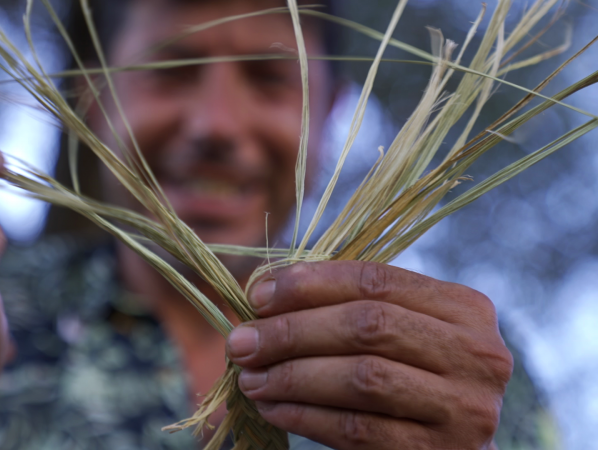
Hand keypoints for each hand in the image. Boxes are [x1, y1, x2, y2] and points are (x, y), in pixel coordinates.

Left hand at [226, 261, 512, 448]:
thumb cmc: (413, 380)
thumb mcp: (399, 333)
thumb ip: (348, 308)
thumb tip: (263, 294)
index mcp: (465, 308)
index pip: (375, 280)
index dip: (309, 284)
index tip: (257, 295)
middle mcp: (477, 355)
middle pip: (367, 326)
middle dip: (293, 331)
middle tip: (241, 341)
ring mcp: (463, 409)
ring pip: (361, 379)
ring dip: (291, 375)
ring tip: (250, 377)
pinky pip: (356, 429)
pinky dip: (304, 415)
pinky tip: (273, 408)